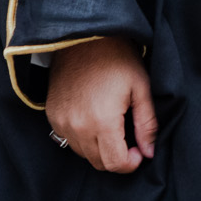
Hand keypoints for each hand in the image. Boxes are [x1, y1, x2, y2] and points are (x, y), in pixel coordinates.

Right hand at [45, 37, 155, 173]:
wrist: (84, 36)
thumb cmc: (117, 58)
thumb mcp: (141, 88)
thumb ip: (146, 124)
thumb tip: (149, 152)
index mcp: (102, 121)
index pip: (115, 164)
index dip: (132, 163)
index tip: (140, 149)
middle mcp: (77, 127)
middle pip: (99, 163)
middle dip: (118, 158)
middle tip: (129, 138)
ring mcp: (61, 122)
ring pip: (83, 154)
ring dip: (100, 149)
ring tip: (113, 126)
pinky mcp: (52, 116)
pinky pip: (68, 140)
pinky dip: (83, 138)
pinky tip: (94, 119)